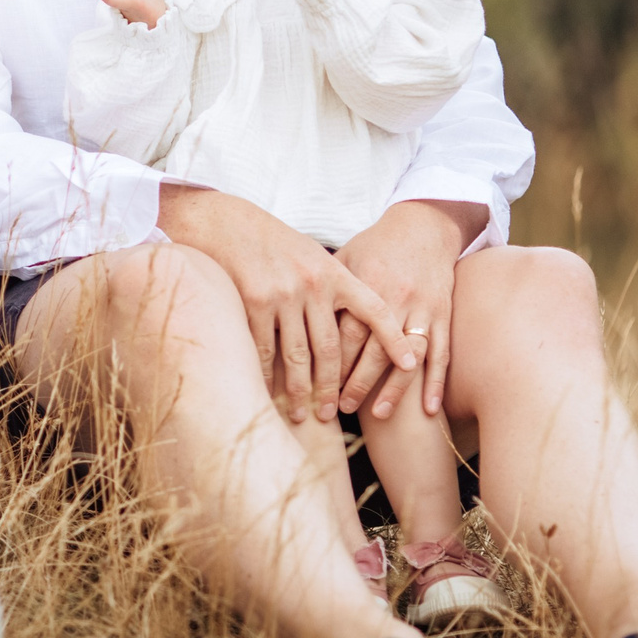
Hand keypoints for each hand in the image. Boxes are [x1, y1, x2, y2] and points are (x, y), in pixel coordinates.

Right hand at [155, 186, 409, 422]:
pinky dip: (268, 375)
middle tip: (333, 412)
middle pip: (331, 348)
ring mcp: (283, 294)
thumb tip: (356, 323)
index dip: (394, 339)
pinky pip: (265, 349)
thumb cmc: (271, 243)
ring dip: (301, 390)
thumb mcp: (310, 256)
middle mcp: (313, 285)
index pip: (374, 310)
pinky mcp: (254, 302)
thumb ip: (332, 286)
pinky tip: (270, 392)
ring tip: (303, 413)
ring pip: (298, 355)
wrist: (225, 223)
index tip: (411, 366)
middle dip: (333, 385)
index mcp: (334, 273)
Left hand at [332, 200, 482, 419]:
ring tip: (377, 415)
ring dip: (394, 389)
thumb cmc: (376, 246)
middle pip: (373, 349)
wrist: (423, 226)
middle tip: (338, 409)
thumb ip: (322, 290)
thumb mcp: (345, 259)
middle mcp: (395, 299)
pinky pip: (442, 353)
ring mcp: (422, 308)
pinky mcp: (443, 314)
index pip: (344, 332)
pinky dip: (436, 382)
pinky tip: (429, 410)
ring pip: (408, 356)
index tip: (313, 386)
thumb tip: (285, 314)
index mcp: (365, 285)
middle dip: (355, 382)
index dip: (328, 361)